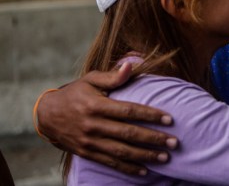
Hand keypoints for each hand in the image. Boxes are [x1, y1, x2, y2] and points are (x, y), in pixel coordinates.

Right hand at [37, 63, 176, 175]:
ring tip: (165, 157)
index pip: (129, 111)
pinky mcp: (87, 153)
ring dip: (145, 156)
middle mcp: (93, 125)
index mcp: (97, 105)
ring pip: (122, 151)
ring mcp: (90, 142)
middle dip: (154, 138)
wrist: (46, 115)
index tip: (169, 119)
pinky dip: (128, 168)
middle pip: (129, 134)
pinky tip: (144, 171)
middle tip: (175, 142)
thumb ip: (112, 76)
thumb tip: (130, 66)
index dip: (150, 115)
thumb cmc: (74, 93)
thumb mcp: (90, 80)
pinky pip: (110, 162)